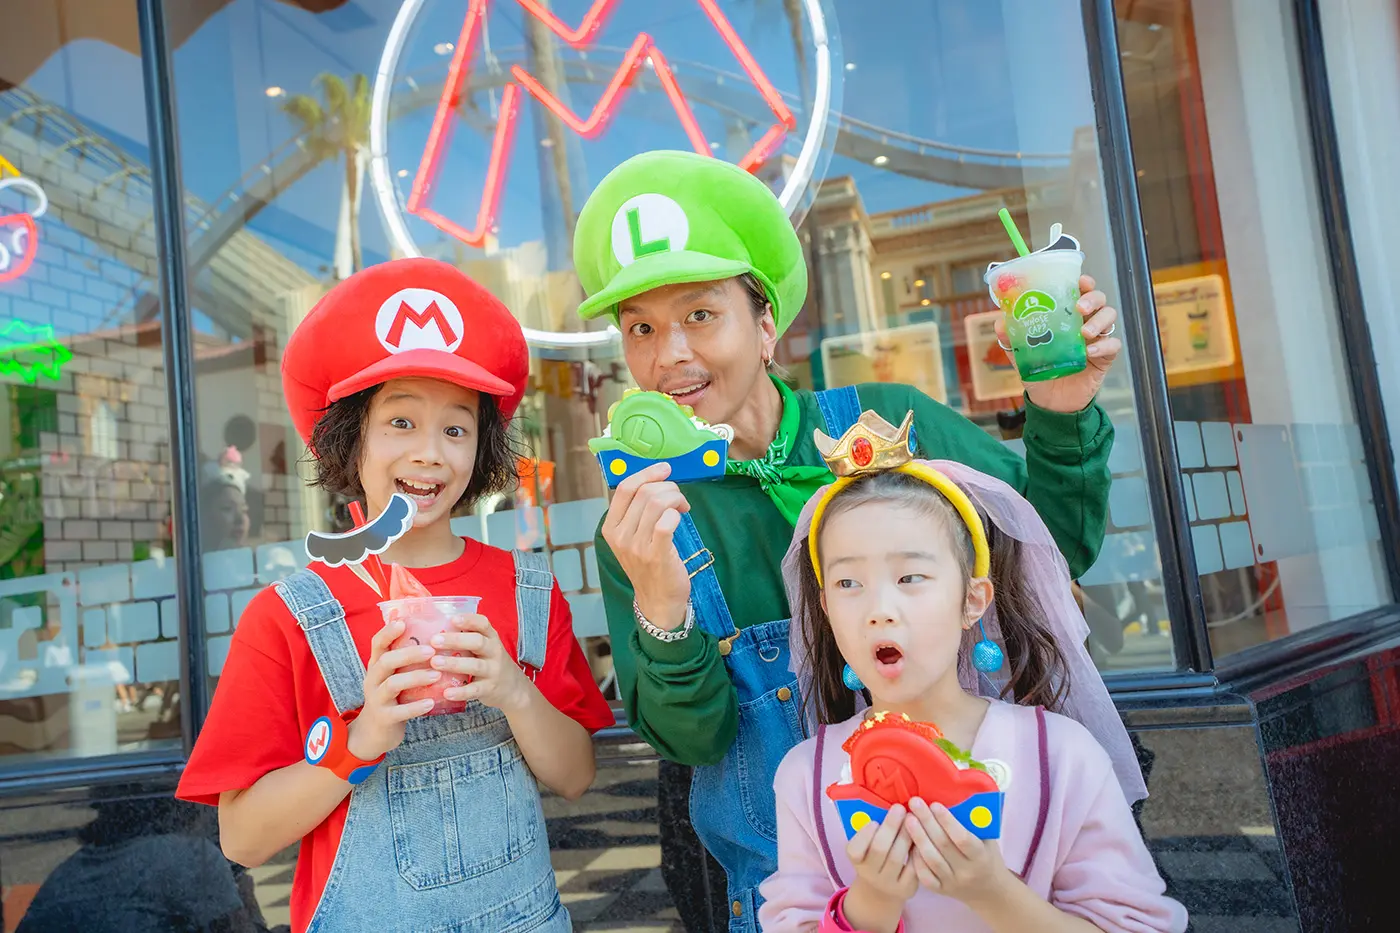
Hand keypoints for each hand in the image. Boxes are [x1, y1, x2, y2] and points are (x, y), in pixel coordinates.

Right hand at [346, 618, 437, 760]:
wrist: (375, 732)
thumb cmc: (392, 697)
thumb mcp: (393, 676)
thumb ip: (406, 660)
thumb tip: (436, 634)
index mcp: (376, 666)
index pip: (377, 644)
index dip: (388, 632)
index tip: (404, 622)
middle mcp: (373, 679)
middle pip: (386, 661)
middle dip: (408, 654)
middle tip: (431, 650)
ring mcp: (376, 699)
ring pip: (392, 684)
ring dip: (415, 677)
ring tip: (436, 675)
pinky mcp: (384, 718)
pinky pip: (399, 711)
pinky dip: (415, 707)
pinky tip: (431, 703)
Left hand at [433, 614, 533, 713]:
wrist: (513, 688)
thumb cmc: (489, 662)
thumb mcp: (485, 647)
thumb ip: (466, 638)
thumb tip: (433, 629)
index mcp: (491, 638)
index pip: (483, 624)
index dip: (468, 620)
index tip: (452, 619)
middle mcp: (494, 652)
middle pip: (477, 642)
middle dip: (455, 640)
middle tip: (434, 641)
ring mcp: (493, 671)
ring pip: (475, 665)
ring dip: (453, 663)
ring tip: (434, 662)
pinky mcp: (489, 689)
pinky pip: (474, 690)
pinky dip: (460, 692)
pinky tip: (446, 692)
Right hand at [600, 462, 690, 628]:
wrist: (657, 601)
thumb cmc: (649, 566)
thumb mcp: (633, 538)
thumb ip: (637, 513)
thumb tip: (655, 481)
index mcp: (611, 527)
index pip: (625, 488)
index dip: (647, 473)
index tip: (664, 469)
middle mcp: (620, 536)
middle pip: (645, 493)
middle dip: (668, 487)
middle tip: (679, 498)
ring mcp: (637, 546)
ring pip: (657, 503)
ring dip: (676, 497)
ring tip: (682, 506)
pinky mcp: (656, 555)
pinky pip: (667, 521)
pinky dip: (676, 513)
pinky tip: (681, 518)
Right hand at [845, 804, 918, 923]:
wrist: (882, 890)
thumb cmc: (875, 857)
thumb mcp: (867, 847)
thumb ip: (872, 830)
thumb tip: (887, 804)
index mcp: (857, 861)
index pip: (854, 850)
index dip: (864, 835)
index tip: (874, 821)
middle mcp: (870, 874)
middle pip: (879, 849)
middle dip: (890, 826)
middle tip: (900, 808)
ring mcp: (888, 884)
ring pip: (898, 857)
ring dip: (907, 834)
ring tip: (914, 818)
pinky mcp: (907, 889)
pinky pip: (914, 868)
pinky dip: (918, 850)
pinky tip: (923, 836)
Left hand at [905, 797, 1011, 907]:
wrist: (988, 891)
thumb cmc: (986, 856)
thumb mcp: (988, 840)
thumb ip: (975, 823)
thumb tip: (954, 799)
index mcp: (980, 857)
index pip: (962, 838)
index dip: (947, 821)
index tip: (935, 804)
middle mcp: (966, 872)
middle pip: (943, 845)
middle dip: (927, 822)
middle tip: (914, 803)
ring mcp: (952, 882)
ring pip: (931, 859)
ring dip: (918, 837)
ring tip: (908, 819)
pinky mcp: (940, 890)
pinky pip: (923, 875)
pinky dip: (915, 858)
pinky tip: (908, 842)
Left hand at [994, 274, 1120, 413]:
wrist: (1050, 401)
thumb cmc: (1040, 371)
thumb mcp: (1021, 353)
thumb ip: (1011, 338)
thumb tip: (1000, 323)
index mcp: (1067, 315)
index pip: (1080, 291)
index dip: (1083, 282)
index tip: (1079, 281)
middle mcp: (1085, 322)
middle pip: (1100, 299)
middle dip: (1092, 298)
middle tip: (1079, 308)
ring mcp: (1097, 339)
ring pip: (1109, 317)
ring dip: (1099, 321)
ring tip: (1084, 333)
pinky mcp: (1105, 357)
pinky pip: (1113, 345)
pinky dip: (1104, 345)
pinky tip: (1089, 352)